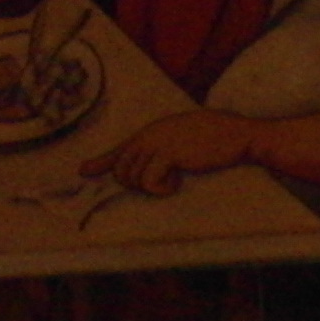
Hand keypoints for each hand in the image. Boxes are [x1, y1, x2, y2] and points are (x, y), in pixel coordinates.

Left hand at [89, 108, 263, 191]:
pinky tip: (178, 180)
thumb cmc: (215, 139)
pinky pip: (149, 180)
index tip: (83, 170)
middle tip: (162, 181)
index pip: (120, 149)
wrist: (236, 135)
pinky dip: (161, 188)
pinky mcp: (168, 154)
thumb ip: (165, 148)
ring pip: (133, 177)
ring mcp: (157, 143)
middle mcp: (149, 135)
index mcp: (152, 132)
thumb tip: (159, 164)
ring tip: (173, 178)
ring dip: (152, 186)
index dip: (101, 162)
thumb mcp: (184, 140)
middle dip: (135, 183)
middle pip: (122, 168)